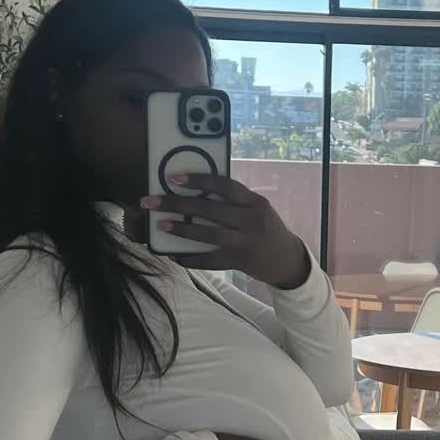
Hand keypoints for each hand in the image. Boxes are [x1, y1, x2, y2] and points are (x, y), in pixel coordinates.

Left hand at [141, 174, 310, 287]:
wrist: (287, 259)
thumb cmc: (266, 228)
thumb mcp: (256, 209)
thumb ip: (233, 201)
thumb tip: (195, 192)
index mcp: (255, 202)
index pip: (225, 185)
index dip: (199, 179)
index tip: (174, 178)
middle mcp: (251, 220)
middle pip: (210, 209)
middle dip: (178, 204)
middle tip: (152, 201)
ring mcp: (245, 243)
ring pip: (209, 234)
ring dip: (182, 229)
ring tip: (161, 224)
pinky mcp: (239, 262)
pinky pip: (210, 261)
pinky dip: (191, 258)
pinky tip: (174, 255)